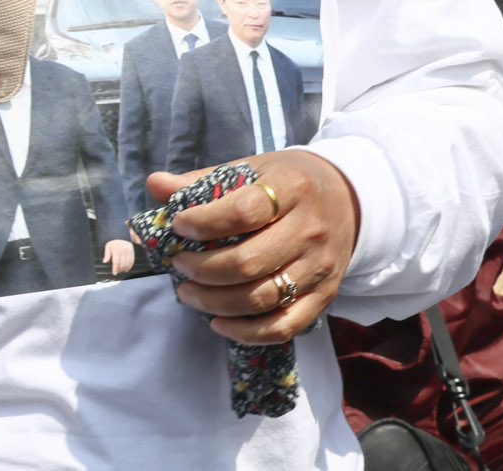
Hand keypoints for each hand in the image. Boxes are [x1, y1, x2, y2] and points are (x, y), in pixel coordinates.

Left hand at [103, 239, 134, 276]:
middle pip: (123, 263)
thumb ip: (107, 254)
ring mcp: (128, 250)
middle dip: (120, 270)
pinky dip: (130, 266)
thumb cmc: (113, 242)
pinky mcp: (132, 251)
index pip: (116, 261)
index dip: (115, 268)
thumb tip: (105, 261)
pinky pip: (132, 260)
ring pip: (128, 263)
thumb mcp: (108, 246)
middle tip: (118, 272)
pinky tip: (127, 269)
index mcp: (116, 249)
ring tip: (122, 271)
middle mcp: (123, 250)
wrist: (120, 235)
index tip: (114, 273)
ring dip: (125, 268)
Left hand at [146, 150, 359, 344]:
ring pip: (262, 298)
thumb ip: (202, 180)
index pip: (244, 211)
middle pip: (249, 262)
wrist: (347, 199)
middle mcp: (310, 229)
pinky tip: (218, 322)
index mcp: (291, 188)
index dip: (205, 222)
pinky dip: (247, 333)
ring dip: (216, 302)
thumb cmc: (287, 183)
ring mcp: (319, 266)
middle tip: (179, 265)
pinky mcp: (325, 296)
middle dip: (203, 270)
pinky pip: (284, 326)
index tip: (179, 225)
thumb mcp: (251, 169)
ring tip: (188, 293)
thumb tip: (155, 184)